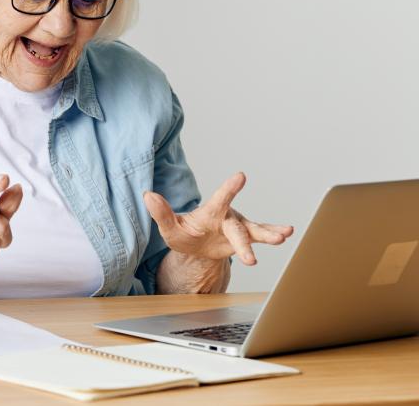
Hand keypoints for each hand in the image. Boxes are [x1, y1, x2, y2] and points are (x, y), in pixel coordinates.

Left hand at [144, 172, 293, 265]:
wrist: (195, 244)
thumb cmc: (183, 234)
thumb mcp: (169, 228)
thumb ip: (161, 213)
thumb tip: (148, 196)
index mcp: (209, 212)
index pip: (219, 199)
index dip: (229, 188)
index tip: (241, 176)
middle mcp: (227, 217)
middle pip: (237, 229)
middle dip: (243, 243)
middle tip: (250, 258)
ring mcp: (238, 227)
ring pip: (254, 231)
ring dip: (269, 234)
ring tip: (284, 235)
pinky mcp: (245, 237)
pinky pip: (261, 236)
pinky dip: (273, 234)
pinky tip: (287, 234)